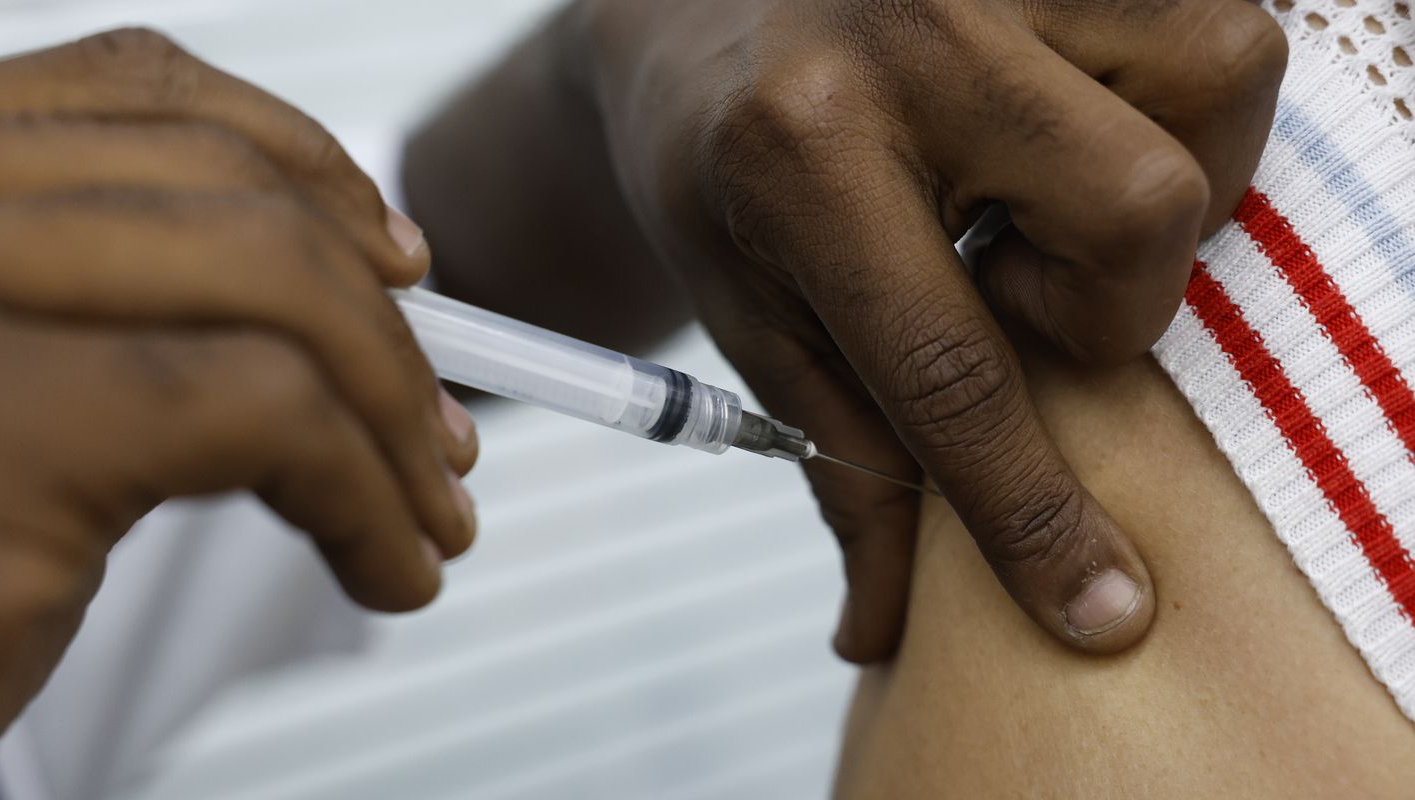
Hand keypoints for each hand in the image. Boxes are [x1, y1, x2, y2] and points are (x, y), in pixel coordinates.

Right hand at [0, 29, 476, 798]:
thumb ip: (70, 303)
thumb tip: (325, 297)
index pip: (131, 94)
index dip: (300, 164)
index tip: (391, 259)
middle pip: (226, 187)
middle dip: (378, 316)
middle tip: (438, 423)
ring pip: (271, 286)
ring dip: (394, 409)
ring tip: (428, 510)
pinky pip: (270, 417)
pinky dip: (369, 494)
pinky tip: (386, 568)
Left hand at [568, 0, 1286, 658]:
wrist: (683, 18)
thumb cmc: (720, 172)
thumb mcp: (757, 324)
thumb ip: (843, 464)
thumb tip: (887, 630)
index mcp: (798, 151)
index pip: (948, 367)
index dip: (1030, 506)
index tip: (1100, 606)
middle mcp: (908, 28)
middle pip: (1135, 214)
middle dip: (1100, 297)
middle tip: (1004, 278)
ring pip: (1214, 90)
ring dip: (1151, 182)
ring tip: (1040, 190)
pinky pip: (1218, 28)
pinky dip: (1175, 100)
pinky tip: (1072, 126)